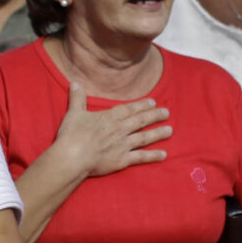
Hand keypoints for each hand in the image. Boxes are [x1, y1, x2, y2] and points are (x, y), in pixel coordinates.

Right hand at [51, 82, 170, 181]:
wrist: (72, 156)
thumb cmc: (72, 135)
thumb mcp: (74, 113)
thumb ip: (77, 98)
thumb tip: (75, 82)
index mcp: (110, 117)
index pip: (130, 109)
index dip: (142, 105)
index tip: (153, 102)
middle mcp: (120, 129)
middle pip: (141, 120)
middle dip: (155, 116)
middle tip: (167, 112)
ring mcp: (123, 145)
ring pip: (145, 137)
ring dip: (158, 133)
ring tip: (170, 130)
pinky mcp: (122, 160)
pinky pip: (141, 157)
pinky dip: (153, 156)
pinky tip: (164, 155)